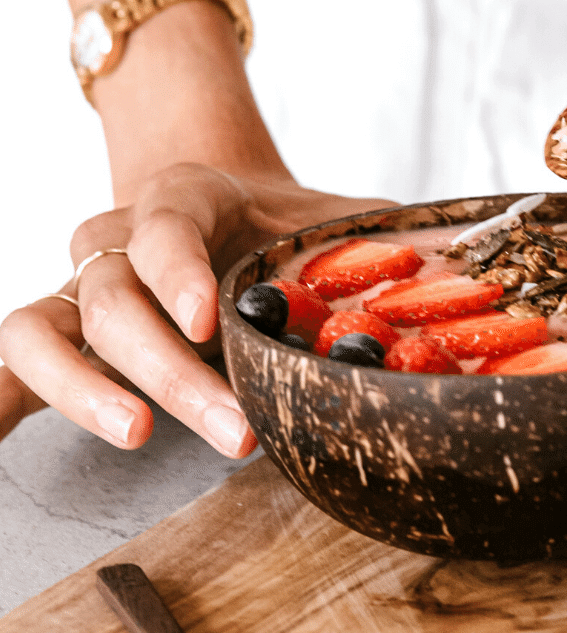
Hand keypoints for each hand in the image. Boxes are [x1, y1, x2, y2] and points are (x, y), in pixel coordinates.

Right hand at [0, 163, 392, 455]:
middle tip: (233, 429)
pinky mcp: (62, 329)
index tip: (211, 323)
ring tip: (136, 436)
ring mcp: (84, 285)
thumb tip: (455, 278)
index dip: (179, 271)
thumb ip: (380, 244)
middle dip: (169, 368)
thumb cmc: (290, 223)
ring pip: (42, 325)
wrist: (238, 206)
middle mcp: (120, 236)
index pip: (166, 223)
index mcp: (188, 196)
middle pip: (114, 292)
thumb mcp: (340, 220)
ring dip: (82, 387)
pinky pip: (12, 356)